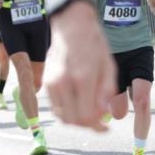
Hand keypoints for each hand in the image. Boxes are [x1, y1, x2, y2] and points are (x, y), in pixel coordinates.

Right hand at [44, 2, 113, 131]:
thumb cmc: (94, 44)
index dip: (97, 127)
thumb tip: (103, 115)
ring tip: (88, 113)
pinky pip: (55, 106)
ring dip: (76, 120)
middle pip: (72, 121)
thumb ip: (106, 93)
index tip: (105, 128)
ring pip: (61, 116)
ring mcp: (52, 82)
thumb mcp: (109, 68)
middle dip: (87, 125)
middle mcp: (63, 83)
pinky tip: (78, 105)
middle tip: (98, 123)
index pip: (86, 117)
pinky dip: (66, 111)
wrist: (72, 26)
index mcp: (82, 78)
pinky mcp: (46, 81)